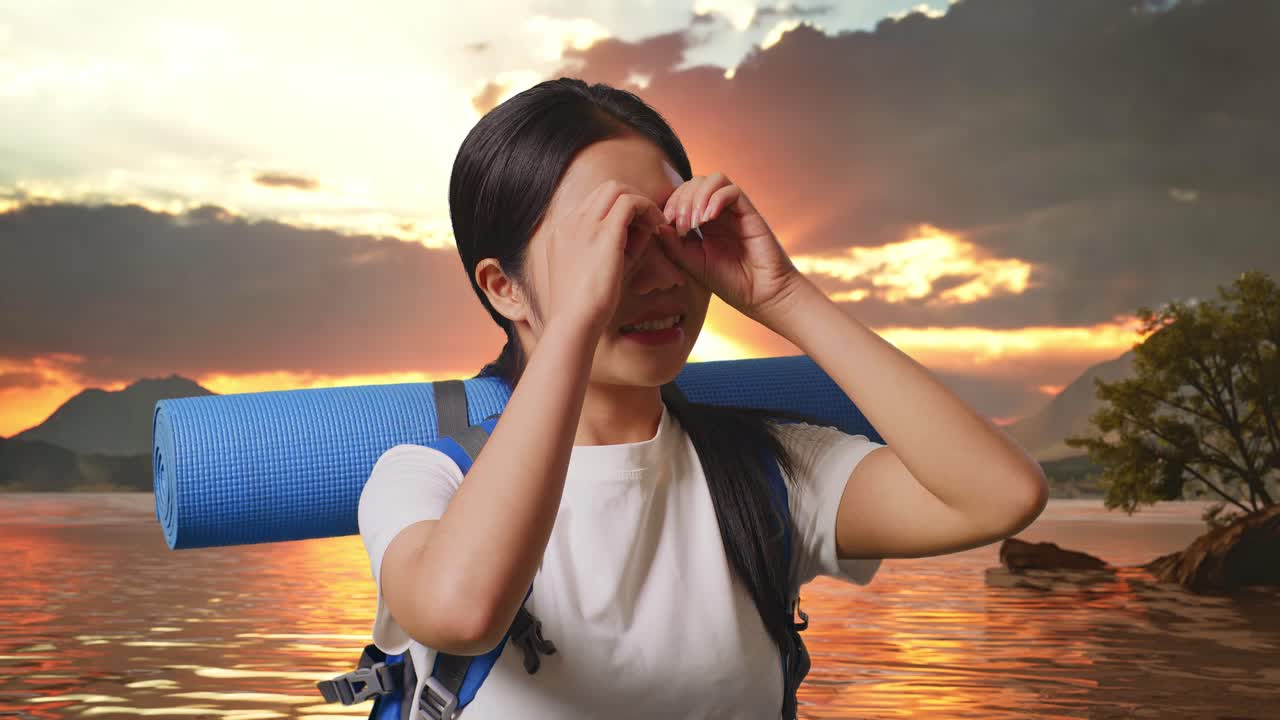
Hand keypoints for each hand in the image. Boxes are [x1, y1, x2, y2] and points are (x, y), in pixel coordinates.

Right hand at [542, 179, 676, 337]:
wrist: (574, 322)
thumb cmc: (587, 306)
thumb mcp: (599, 271)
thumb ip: (619, 248)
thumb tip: (644, 230)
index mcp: (562, 232)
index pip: (593, 205)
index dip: (618, 212)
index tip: (636, 229)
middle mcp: (570, 222)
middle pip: (604, 189)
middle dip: (631, 199)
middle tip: (649, 221)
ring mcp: (584, 224)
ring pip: (616, 189)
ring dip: (639, 201)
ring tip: (655, 222)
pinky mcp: (603, 233)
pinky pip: (630, 203)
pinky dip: (646, 209)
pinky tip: (657, 226)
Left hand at [659, 172, 802, 320]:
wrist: (761, 296)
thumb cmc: (730, 283)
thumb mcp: (692, 264)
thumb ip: (673, 245)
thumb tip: (658, 223)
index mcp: (704, 222)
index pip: (683, 195)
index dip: (671, 204)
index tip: (665, 225)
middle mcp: (719, 212)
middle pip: (695, 183)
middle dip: (682, 200)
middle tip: (681, 226)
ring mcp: (735, 211)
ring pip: (713, 180)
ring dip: (697, 197)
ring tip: (694, 223)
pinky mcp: (749, 212)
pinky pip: (731, 190)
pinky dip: (716, 199)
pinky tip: (708, 219)